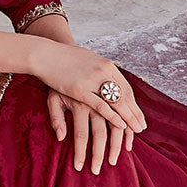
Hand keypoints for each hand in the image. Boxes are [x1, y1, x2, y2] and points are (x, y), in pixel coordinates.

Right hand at [31, 41, 146, 134]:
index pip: (126, 89)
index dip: (134, 105)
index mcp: (107, 67)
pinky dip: (113, 116)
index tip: (139, 118)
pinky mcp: (79, 89)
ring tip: (135, 132)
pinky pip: (101, 105)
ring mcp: (92, 80)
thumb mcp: (86, 64)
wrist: (45, 53)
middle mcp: (104, 72)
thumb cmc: (64, 60)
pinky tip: (121, 125)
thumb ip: (98, 75)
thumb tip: (106, 89)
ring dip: (127, 120)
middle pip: (125, 97)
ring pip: (117, 103)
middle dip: (135, 115)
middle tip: (141, 129)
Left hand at [46, 88, 134, 172]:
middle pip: (100, 133)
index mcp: (79, 104)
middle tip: (97, 171)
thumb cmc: (57, 82)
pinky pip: (127, 110)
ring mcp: (107, 95)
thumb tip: (60, 138)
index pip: (80, 134)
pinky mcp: (116, 88)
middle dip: (99, 154)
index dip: (80, 152)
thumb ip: (56, 118)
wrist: (66, 57)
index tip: (79, 168)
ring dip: (118, 143)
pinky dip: (130, 124)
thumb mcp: (52, 99)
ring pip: (117, 123)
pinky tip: (132, 137)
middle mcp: (95, 101)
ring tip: (116, 159)